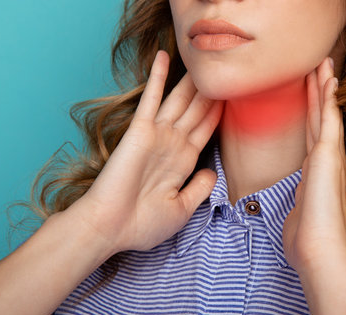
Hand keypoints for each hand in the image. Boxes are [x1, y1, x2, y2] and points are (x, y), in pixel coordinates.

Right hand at [62, 50, 223, 253]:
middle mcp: (173, 143)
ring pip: (181, 99)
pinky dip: (158, 77)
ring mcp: (158, 134)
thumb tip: (213, 172)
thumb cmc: (142, 225)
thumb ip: (200, 188)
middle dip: (212, 90)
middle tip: (225, 68)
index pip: (206, 129)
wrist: (111, 228)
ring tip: (205, 58)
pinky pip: (152, 98)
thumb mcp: (182, 209)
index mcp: (184, 161)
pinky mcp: (140, 130)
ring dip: (193, 80)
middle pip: (198, 109)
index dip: (219, 112)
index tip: (234, 95)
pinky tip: (164, 56)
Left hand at [282, 57, 345, 274]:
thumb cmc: (307, 240)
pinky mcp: (329, 157)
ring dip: (325, 88)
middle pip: (320, 119)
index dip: (312, 113)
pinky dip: (329, 99)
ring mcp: (329, 158)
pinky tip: (329, 80)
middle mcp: (325, 162)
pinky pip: (330, 120)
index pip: (312, 135)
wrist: (320, 253)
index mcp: (316, 173)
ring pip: (327, 114)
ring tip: (324, 64)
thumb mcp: (297, 215)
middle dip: (319, 93)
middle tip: (319, 68)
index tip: (310, 93)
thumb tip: (294, 208)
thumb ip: (298, 204)